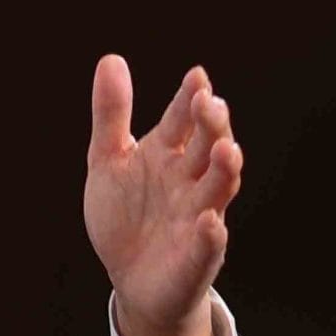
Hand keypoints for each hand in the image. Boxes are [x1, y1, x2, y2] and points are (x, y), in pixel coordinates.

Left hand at [84, 55, 243, 335]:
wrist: (129, 276)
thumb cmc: (125, 215)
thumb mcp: (108, 160)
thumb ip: (111, 114)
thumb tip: (111, 59)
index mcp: (169, 153)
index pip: (183, 119)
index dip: (190, 99)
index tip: (196, 77)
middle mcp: (191, 180)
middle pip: (209, 146)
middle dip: (213, 126)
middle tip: (210, 104)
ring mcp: (198, 216)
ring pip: (219, 189)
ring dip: (225, 170)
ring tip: (227, 150)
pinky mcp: (198, 256)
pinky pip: (209, 244)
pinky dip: (211, 234)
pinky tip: (209, 222)